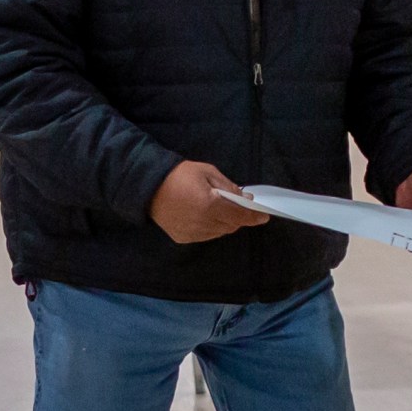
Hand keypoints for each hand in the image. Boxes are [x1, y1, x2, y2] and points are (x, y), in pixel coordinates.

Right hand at [149, 160, 269, 244]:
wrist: (147, 186)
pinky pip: (205, 235)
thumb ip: (229, 187)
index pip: (240, 215)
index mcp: (210, 205)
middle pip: (232, 225)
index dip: (254, 217)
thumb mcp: (207, 172)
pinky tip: (202, 216)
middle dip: (238, 217)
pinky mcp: (183, 238)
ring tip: (217, 210)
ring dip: (224, 223)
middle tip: (236, 206)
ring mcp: (192, 233)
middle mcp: (203, 223)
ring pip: (219, 232)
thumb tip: (246, 199)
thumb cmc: (179, 175)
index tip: (264, 217)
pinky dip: (210, 228)